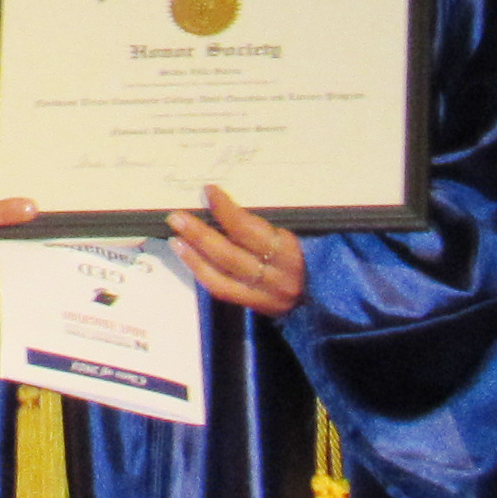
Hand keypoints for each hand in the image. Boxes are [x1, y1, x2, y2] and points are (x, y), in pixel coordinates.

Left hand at [163, 185, 306, 316]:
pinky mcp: (253, 305)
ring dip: (194, 255)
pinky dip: (200, 270)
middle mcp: (276, 276)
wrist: (320, 293)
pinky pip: (221, 289)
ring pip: (221, 276)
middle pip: (231, 255)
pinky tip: (187, 255)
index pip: (251, 230)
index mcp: (289, 252)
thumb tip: (224, 202)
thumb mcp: (293, 233)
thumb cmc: (308, 253)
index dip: (226, 211)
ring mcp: (264, 294)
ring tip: (176, 237)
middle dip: (200, 234)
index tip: (208, 192)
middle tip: (178, 217)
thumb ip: (264, 223)